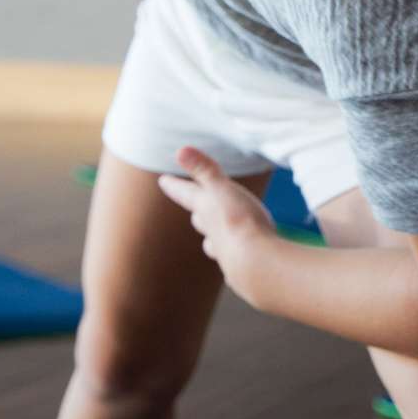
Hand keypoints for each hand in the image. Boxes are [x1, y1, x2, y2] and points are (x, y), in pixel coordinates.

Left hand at [159, 147, 275, 303]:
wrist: (254, 264)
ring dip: (214, 238)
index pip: (186, 193)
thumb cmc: (240, 222)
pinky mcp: (241, 269)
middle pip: (200, 220)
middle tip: (194, 210)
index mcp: (206, 209)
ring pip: (215, 243)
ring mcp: (226, 252)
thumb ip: (204, 169)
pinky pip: (236, 261)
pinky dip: (236, 258)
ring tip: (215, 237)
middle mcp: (212, 232)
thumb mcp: (222, 189)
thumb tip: (180, 150)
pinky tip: (242, 261)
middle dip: (198, 214)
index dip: (175, 185)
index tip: (163, 180)